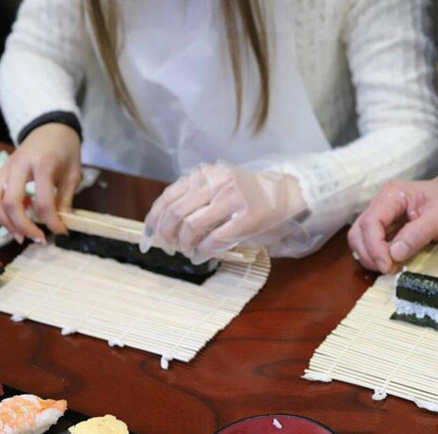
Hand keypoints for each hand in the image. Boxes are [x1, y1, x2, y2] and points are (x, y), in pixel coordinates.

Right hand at [0, 123, 80, 242]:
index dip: (51, 221)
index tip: (60, 232)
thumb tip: (61, 224)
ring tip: (20, 236)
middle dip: (23, 226)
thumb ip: (65, 199)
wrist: (50, 128)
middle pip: (11, 202)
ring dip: (4, 221)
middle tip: (37, 239)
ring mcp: (5, 167)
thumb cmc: (65, 150)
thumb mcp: (73, 174)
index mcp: (43, 164)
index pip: (43, 200)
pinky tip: (8, 223)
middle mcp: (19, 165)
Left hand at [139, 162, 306, 262]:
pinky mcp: (247, 217)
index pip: (168, 197)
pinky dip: (204, 250)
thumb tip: (163, 228)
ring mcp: (232, 198)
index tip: (149, 238)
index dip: (153, 220)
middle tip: (170, 247)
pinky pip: (215, 239)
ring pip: (192, 226)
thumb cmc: (249, 195)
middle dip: (167, 235)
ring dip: (185, 245)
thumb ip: (194, 200)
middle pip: (175, 213)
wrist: (288, 193)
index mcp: (205, 175)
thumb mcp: (218, 188)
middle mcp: (215, 182)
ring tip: (189, 251)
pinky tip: (203, 254)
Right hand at [348, 170, 437, 273]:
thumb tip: (394, 254)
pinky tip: (392, 263)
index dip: (374, 247)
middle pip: (358, 232)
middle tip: (389, 270)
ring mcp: (381, 216)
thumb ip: (417, 235)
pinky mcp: (385, 227)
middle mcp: (381, 204)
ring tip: (391, 267)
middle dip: (369, 254)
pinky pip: (371, 244)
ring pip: (360, 239)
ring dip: (370, 257)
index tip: (387, 266)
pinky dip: (376, 256)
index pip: (370, 222)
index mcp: (391, 195)